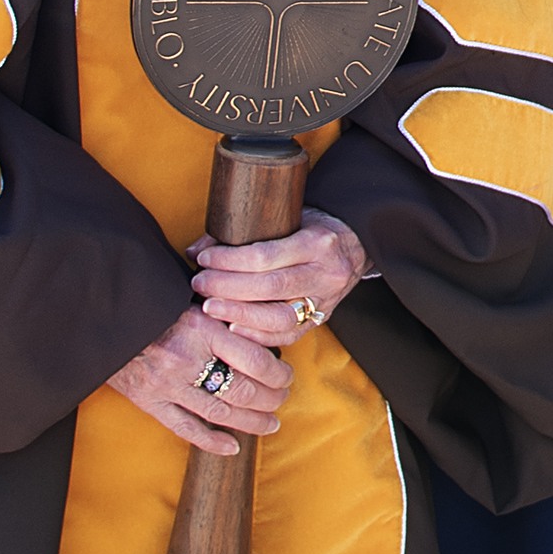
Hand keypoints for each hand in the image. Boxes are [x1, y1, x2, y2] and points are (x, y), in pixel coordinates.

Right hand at [109, 306, 293, 455]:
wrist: (102, 316)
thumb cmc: (153, 303)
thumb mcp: (192, 298)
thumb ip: (224, 313)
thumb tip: (263, 327)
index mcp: (202, 328)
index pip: (256, 361)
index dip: (279, 374)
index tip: (286, 375)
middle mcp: (187, 358)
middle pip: (244, 391)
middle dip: (271, 399)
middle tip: (282, 399)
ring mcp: (167, 384)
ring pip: (221, 413)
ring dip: (252, 422)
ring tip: (270, 423)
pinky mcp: (149, 401)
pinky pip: (186, 428)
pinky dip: (212, 441)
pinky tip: (232, 447)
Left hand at [192, 212, 370, 349]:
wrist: (357, 244)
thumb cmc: (315, 226)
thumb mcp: (288, 217)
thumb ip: (244, 232)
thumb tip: (195, 249)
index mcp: (318, 242)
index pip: (265, 257)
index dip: (228, 261)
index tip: (204, 259)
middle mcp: (325, 273)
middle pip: (269, 288)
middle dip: (227, 288)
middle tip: (199, 284)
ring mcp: (326, 300)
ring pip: (278, 318)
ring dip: (238, 315)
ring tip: (209, 307)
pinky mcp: (321, 319)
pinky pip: (287, 336)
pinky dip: (256, 335)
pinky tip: (232, 328)